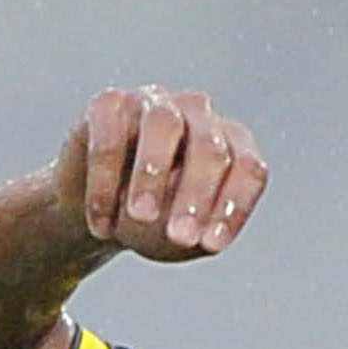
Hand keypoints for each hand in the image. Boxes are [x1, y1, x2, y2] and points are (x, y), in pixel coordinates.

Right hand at [53, 88, 267, 265]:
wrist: (100, 210)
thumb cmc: (154, 223)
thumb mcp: (178, 237)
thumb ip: (190, 230)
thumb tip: (183, 220)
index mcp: (230, 146)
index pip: (247, 168)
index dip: (234, 205)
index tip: (209, 245)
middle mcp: (199, 116)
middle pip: (210, 147)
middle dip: (196, 193)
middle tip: (178, 236)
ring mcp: (155, 103)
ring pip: (163, 125)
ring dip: (152, 173)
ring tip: (140, 216)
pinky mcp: (109, 104)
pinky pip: (111, 136)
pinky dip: (104, 182)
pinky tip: (101, 225)